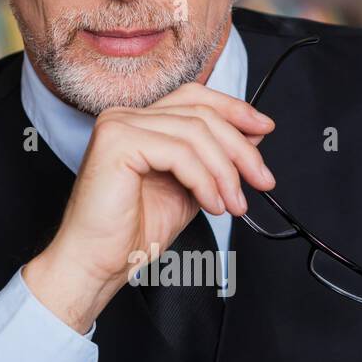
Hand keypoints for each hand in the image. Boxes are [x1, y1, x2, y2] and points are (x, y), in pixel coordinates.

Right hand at [22, 82, 275, 332]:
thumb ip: (214, 160)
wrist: (98, 263)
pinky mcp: (117, 142)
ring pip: (196, 132)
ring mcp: (119, 125)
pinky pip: (180, 152)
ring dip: (226, 172)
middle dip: (240, 149)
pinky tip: (211, 205)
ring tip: (234, 204)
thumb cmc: (133, 232)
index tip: (264, 129)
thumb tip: (253, 134)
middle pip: (201, 113)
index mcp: (140, 122)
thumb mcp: (190, 189)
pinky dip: (205, 180)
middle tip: (262, 181)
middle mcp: (126, 116)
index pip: (195, 97)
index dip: (234, 109)